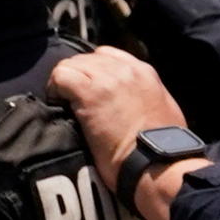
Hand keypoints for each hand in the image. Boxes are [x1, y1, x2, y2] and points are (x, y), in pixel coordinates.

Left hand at [49, 46, 192, 219]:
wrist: (158, 163)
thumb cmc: (162, 148)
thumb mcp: (163, 109)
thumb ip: (145, 95)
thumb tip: (130, 102)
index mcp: (144, 72)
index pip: (108, 55)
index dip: (93, 71)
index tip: (89, 88)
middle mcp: (126, 69)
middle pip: (87, 58)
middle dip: (78, 76)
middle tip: (72, 99)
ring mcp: (107, 79)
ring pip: (71, 64)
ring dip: (64, 82)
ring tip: (63, 102)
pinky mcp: (90, 93)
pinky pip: (61, 76)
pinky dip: (55, 89)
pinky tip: (58, 104)